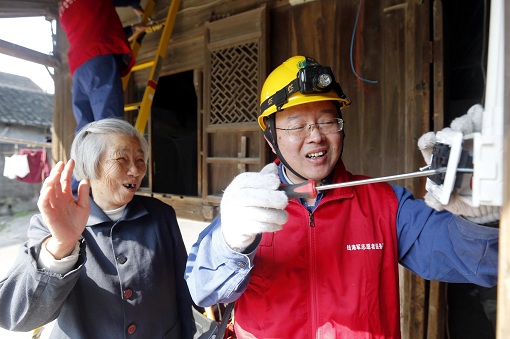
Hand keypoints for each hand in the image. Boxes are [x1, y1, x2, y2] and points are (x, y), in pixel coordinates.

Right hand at [37, 160, 90, 258]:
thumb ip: (84, 193)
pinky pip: (43, 203)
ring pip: (47, 190)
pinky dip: (45, 196)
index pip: (65, 180)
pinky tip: (50, 188)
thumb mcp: (84, 206)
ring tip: (56, 173)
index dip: (67, 171)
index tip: (71, 161)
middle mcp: (57, 198)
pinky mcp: (48, 213)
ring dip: (50, 181)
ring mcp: (52, 205)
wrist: (72, 237)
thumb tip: (86, 179)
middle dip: (57, 172)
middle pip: (55, 182)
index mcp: (66, 195)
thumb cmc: (77, 222)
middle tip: (62, 163)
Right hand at [220, 163, 288, 250]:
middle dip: (277, 199)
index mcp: (239, 183)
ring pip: (264, 214)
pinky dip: (273, 226)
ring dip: (279, 216)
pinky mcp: (240, 228)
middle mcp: (235, 197)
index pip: (257, 179)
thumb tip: (274, 167)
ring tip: (283, 216)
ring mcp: (236, 213)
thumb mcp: (252, 187)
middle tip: (284, 202)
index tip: (277, 185)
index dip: (270, 181)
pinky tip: (277, 225)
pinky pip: (262, 226)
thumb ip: (264, 176)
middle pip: (260, 197)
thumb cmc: (246, 202)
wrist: (231, 226)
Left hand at [418, 104, 499, 223]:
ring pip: (464, 127)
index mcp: (442, 164)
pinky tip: (478, 113)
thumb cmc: (468, 201)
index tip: (429, 140)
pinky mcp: (485, 140)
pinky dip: (478, 116)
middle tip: (456, 130)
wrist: (490, 205)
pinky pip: (481, 125)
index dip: (427, 142)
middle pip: (448, 135)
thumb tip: (430, 200)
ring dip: (464, 122)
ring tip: (467, 124)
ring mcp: (470, 145)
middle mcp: (454, 151)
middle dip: (450, 130)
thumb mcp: (454, 204)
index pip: (430, 149)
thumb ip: (441, 201)